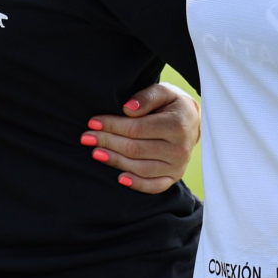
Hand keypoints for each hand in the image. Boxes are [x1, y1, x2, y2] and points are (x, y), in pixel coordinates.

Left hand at [82, 82, 199, 193]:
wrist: (192, 122)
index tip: (93, 122)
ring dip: (115, 161)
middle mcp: (179, 149)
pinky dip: (137, 184)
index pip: (136, 128)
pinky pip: (154, 186)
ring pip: (140, 168)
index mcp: (176, 125)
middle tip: (86, 137)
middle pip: (135, 149)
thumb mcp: (163, 92)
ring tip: (95, 152)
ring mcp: (178, 166)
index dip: (112, 125)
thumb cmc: (171, 104)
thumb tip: (127, 109)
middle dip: (107, 142)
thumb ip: (146, 97)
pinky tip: (119, 178)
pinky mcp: (174, 177)